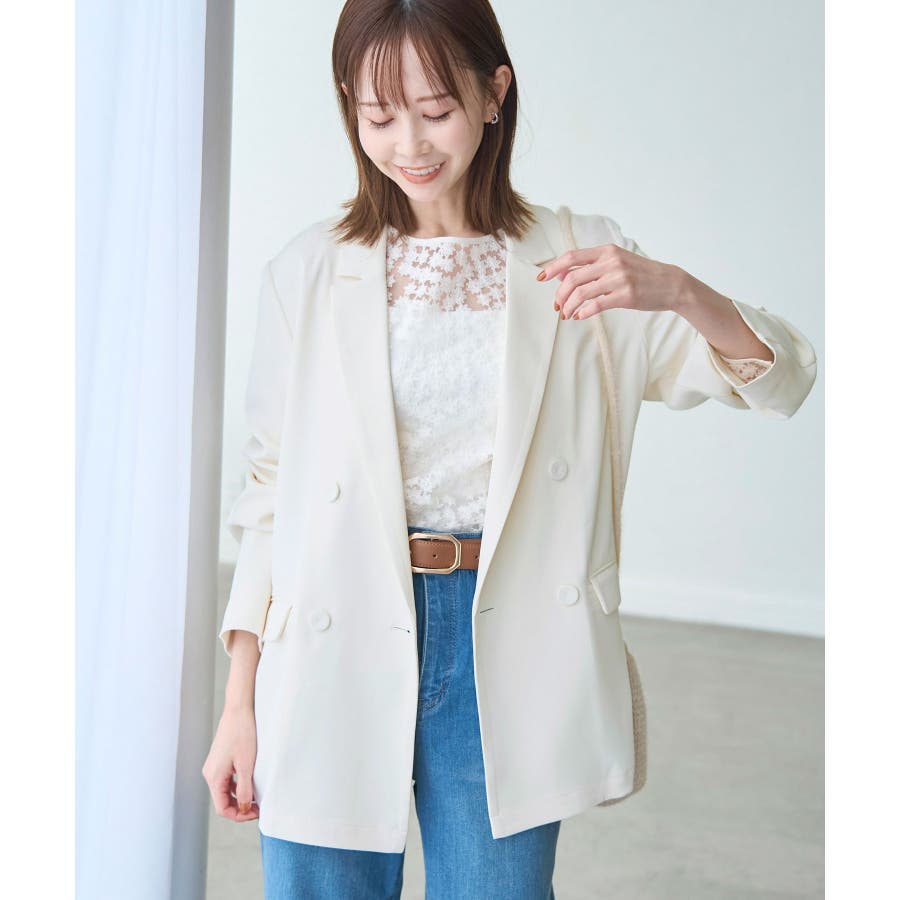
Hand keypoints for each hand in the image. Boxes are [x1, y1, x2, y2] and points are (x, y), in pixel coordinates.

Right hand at [202, 704, 259, 821]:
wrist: (238, 710)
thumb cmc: (243, 734)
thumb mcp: (246, 765)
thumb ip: (243, 789)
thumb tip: (242, 809)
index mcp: (213, 777)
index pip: (222, 808)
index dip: (238, 815)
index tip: (255, 813)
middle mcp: (210, 773)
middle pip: (222, 801)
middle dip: (240, 807)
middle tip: (258, 807)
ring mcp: (213, 766)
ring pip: (225, 791)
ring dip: (239, 797)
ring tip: (257, 797)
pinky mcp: (219, 760)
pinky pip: (226, 780)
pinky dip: (237, 786)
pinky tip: (251, 784)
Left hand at [537, 244, 684, 319]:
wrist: (671, 284)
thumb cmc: (642, 274)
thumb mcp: (617, 262)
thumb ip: (592, 266)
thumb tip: (563, 275)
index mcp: (607, 250)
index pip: (572, 256)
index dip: (553, 267)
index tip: (541, 278)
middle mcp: (611, 262)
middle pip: (572, 278)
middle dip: (559, 294)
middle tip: (557, 306)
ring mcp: (619, 278)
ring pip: (581, 293)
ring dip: (568, 306)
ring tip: (566, 314)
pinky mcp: (625, 295)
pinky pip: (596, 305)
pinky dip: (583, 312)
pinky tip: (580, 316)